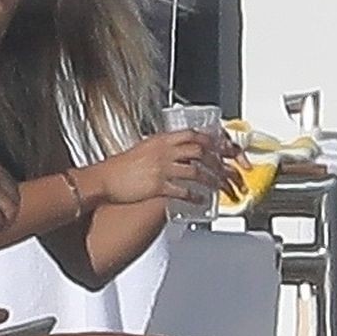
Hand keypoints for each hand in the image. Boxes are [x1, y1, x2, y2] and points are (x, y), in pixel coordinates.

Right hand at [85, 131, 241, 206]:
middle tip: (232, 173)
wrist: (104, 179)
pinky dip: (195, 196)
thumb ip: (165, 147)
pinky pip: (182, 190)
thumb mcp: (146, 148)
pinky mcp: (157, 186)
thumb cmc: (122, 166)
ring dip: (213, 181)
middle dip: (221, 163)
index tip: (228, 150)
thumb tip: (182, 150)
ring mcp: (161, 168)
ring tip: (222, 188)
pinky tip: (201, 200)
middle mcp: (165, 151)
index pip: (196, 135)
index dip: (216, 142)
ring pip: (197, 171)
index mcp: (163, 140)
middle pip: (202, 152)